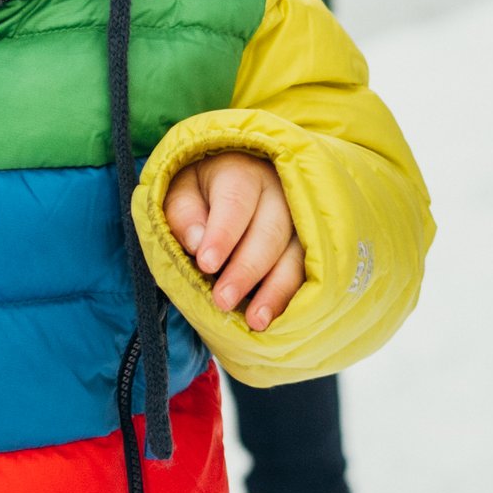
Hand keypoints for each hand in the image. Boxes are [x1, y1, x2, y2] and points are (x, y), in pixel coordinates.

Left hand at [163, 147, 304, 331]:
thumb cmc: (203, 189)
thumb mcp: (181, 189)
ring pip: (296, 253)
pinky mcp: (311, 243)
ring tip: (255, 320)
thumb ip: (184, 212)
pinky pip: (307, 270)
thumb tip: (196, 242)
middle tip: (222, 300)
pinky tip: (276, 316)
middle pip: (269, 231)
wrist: (239, 178)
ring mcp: (301, 218)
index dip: (223, 234)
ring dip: (276, 289)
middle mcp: (279, 191)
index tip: (207, 264)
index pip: (235, 201)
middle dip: (246, 269)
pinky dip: (292, 296)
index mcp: (242, 172)